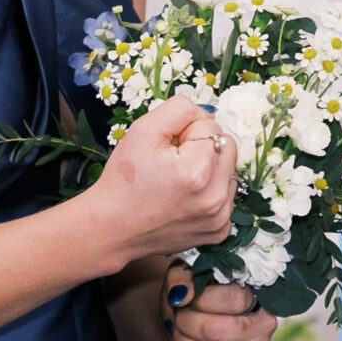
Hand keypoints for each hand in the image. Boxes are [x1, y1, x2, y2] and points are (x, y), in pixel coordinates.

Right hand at [80, 95, 238, 266]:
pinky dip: (209, 193)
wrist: (113, 227)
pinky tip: (185, 199)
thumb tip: (205, 113)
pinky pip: (226, 197)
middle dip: (203, 147)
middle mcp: (215, 197)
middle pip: (228, 146)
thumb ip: (179, 109)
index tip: (166, 149)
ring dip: (210, 170)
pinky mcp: (218, 231)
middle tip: (174, 162)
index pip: (211, 126)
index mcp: (198, 170)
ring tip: (179, 182)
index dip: (185, 132)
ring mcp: (219, 218)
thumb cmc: (124, 180)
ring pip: (229, 171)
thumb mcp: (142, 130)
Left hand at [166, 263, 275, 340]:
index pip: (234, 299)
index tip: (182, 300)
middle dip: (184, 324)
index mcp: (256, 295)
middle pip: (215, 330)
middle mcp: (264, 326)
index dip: (201, 300)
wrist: (190, 324)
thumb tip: (180, 295)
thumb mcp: (185, 277)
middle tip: (176, 319)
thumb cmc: (193, 298)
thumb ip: (181, 279)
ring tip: (177, 335)